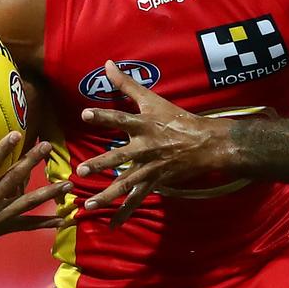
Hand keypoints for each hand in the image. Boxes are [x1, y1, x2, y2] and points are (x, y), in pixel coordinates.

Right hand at [0, 130, 72, 257]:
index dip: (2, 150)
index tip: (16, 135)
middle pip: (12, 181)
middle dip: (31, 163)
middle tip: (47, 148)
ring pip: (26, 204)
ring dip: (48, 194)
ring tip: (67, 185)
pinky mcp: (1, 228)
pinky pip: (27, 225)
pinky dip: (46, 222)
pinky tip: (64, 219)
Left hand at [76, 60, 223, 224]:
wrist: (206, 143)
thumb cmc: (175, 118)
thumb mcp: (152, 99)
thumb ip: (126, 84)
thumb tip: (106, 63)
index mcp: (143, 126)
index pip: (120, 119)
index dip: (104, 116)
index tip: (85, 114)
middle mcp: (145, 148)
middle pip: (120, 157)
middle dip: (102, 164)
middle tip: (82, 169)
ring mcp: (149, 168)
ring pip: (126, 184)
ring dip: (107, 195)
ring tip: (88, 205)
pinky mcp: (154, 182)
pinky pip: (137, 199)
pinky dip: (125, 213)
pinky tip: (111, 225)